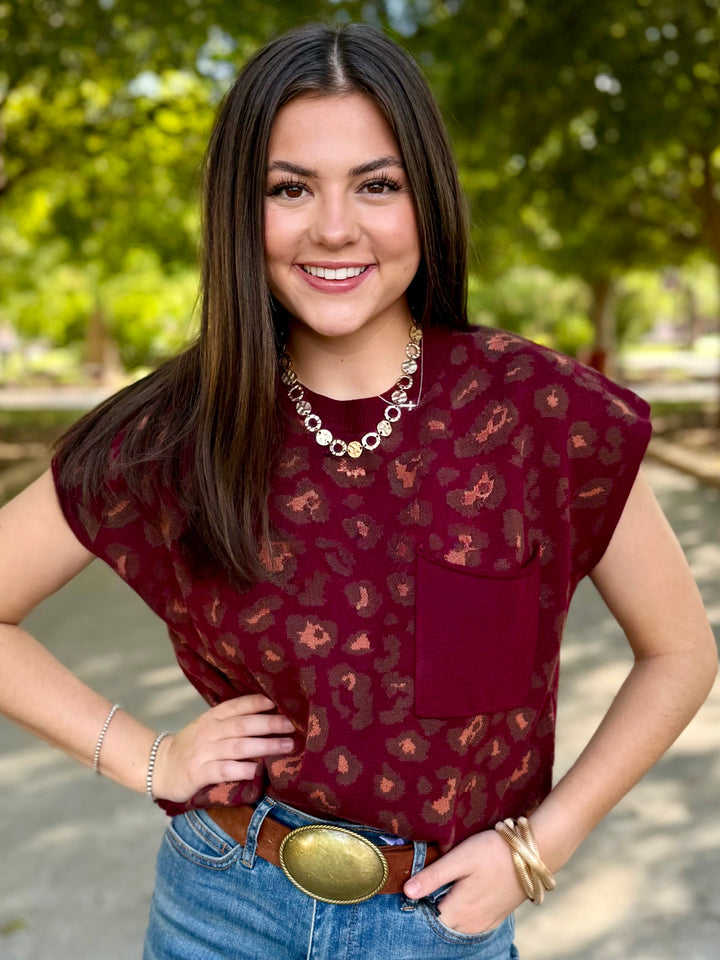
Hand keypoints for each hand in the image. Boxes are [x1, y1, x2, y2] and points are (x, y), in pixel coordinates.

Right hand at [151, 694, 294, 802]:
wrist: (160, 766)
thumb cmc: (194, 746)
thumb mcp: (209, 726)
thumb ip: (233, 721)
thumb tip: (270, 714)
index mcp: (213, 718)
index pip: (237, 706)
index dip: (257, 703)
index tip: (277, 702)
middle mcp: (210, 732)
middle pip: (243, 725)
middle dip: (270, 724)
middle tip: (292, 726)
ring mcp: (204, 752)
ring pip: (238, 746)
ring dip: (264, 746)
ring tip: (286, 746)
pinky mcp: (198, 773)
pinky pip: (223, 770)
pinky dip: (242, 769)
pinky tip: (257, 770)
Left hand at [403, 829, 525, 934]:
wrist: (532, 854)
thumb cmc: (493, 852)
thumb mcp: (459, 859)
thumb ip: (433, 877)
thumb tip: (407, 892)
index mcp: (458, 912)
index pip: (428, 919)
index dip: (418, 905)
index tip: (413, 887)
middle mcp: (471, 925)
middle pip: (442, 923)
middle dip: (432, 908)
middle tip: (427, 884)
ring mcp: (485, 923)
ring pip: (457, 924)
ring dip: (448, 911)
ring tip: (444, 887)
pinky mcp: (496, 917)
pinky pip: (472, 923)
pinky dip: (463, 913)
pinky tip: (463, 894)